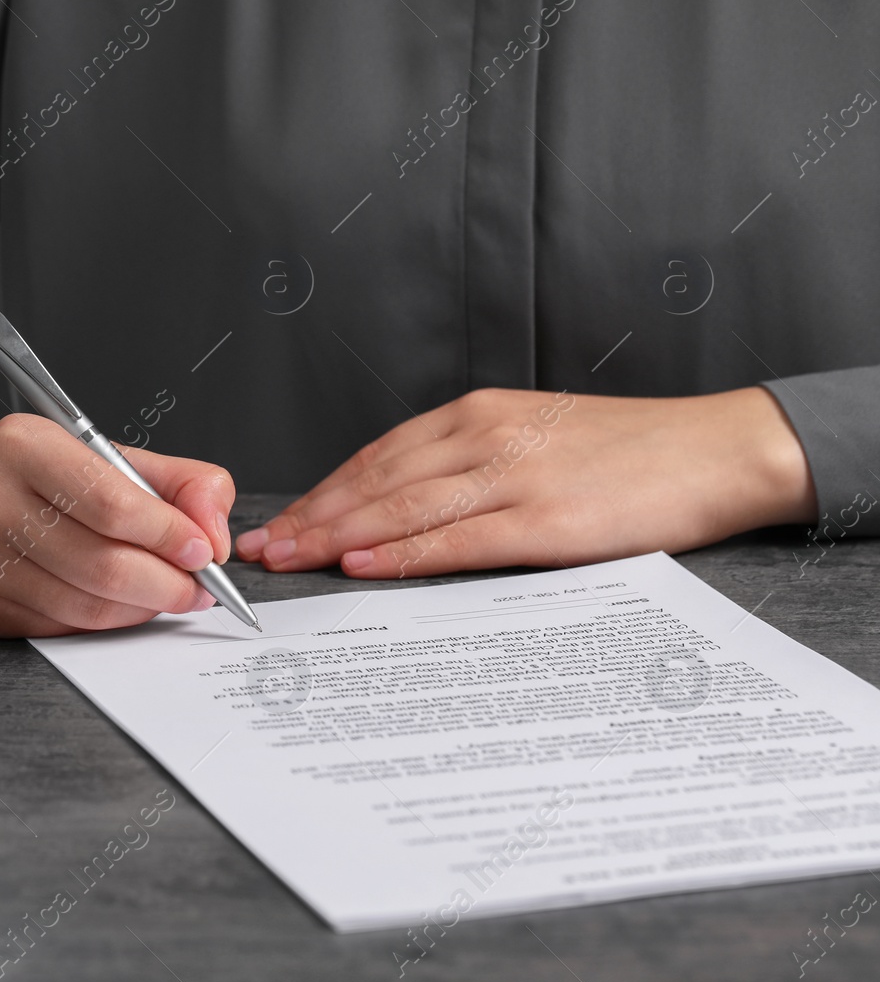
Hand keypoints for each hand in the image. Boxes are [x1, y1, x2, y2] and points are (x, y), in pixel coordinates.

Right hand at [0, 415, 234, 635]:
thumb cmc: (24, 471)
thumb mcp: (96, 451)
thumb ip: (175, 481)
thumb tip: (216, 530)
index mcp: (20, 447)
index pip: (112, 504)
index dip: (170, 535)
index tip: (205, 551)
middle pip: (102, 565)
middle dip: (167, 584)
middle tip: (197, 588)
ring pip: (82, 607)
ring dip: (140, 609)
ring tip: (165, 596)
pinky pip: (56, 628)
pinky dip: (100, 622)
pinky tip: (117, 605)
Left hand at [234, 387, 814, 578]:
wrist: (718, 450)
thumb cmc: (628, 453)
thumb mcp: (535, 439)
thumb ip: (471, 465)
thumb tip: (406, 509)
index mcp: (478, 415)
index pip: (376, 457)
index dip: (321, 492)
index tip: (282, 521)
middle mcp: (485, 437)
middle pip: (374, 481)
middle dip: (311, 517)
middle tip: (262, 547)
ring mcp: (514, 476)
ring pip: (401, 507)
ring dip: (335, 536)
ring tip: (291, 558)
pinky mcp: (547, 520)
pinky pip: (457, 538)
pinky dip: (402, 553)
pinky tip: (361, 566)